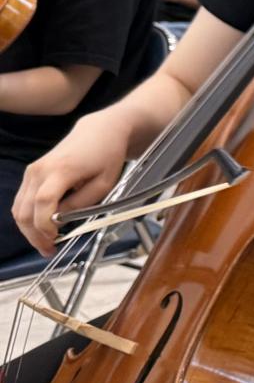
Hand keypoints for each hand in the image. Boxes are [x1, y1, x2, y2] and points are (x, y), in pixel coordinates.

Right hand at [13, 112, 132, 253]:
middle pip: (24, 209)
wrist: (100, 132)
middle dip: (35, 234)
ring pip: (19, 208)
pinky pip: (22, 201)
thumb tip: (61, 221)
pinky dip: (28, 217)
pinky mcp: (31, 173)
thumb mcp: (104, 184)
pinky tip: (43, 228)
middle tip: (49, 250)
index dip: (45, 225)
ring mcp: (32, 171)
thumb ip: (81, 204)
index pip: (42, 202)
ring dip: (29, 229)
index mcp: (60, 170)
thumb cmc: (106, 156)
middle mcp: (39, 170)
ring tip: (46, 243)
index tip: (55, 240)